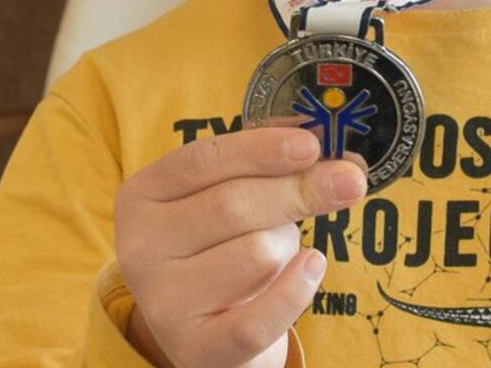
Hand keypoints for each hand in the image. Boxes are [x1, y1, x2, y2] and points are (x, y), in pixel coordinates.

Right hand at [114, 127, 366, 367]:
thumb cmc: (226, 247)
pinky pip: (261, 317)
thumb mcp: (234, 194)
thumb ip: (272, 163)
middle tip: (350, 181)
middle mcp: (140, 248)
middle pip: (232, 205)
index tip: (312, 145)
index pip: (204, 160)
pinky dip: (297, 289)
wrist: (211, 332)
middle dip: (299, 190)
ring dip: (287, 247)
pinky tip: (312, 267)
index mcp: (143, 196)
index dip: (262, 149)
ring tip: (280, 253)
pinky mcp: (196, 348)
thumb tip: (326, 143)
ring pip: (256, 255)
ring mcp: (163, 303)